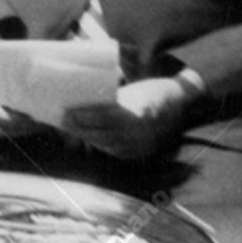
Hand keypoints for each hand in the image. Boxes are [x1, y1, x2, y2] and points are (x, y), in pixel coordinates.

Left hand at [61, 76, 193, 159]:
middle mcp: (140, 131)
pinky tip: (86, 136)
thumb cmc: (152, 90)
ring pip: (106, 143)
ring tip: (68, 127)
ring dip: (85, 136)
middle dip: (79, 127)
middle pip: (102, 132)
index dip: (84, 114)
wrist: (181, 104)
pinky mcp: (140, 153)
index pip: (104, 115)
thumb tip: (82, 97)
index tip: (66, 110)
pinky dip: (99, 144)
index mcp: (139, 111)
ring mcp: (142, 144)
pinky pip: (114, 151)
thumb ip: (112, 97)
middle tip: (60, 119)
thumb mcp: (133, 89)